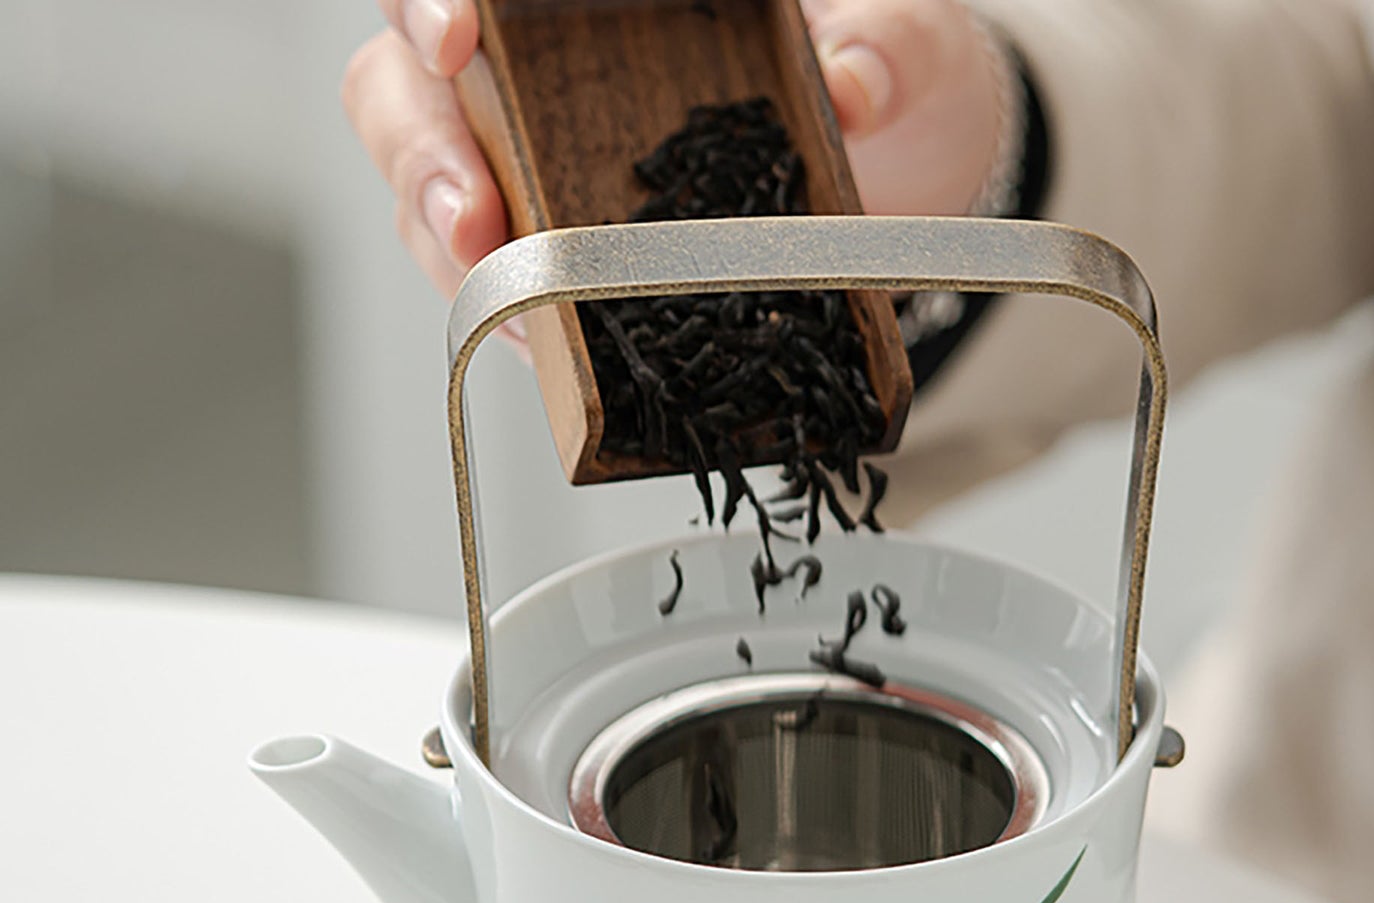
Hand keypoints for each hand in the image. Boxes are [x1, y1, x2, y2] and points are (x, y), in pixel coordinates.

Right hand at [342, 0, 1004, 299]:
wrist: (907, 173)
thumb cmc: (882, 80)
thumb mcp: (904, 45)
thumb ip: (883, 47)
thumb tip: (855, 87)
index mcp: (595, 0)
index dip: (430, 4)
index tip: (460, 36)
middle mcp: (541, 81)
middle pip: (409, 97)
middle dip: (426, 158)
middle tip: (473, 215)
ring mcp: (541, 175)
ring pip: (434, 201)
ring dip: (453, 254)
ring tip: (500, 289)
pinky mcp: (564, 269)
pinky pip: (504, 294)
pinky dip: (512, 319)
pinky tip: (541, 339)